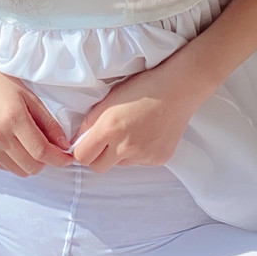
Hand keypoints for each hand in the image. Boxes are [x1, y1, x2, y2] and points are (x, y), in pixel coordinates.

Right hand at [0, 59, 74, 177]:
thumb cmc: (3, 85)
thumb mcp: (31, 98)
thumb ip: (49, 124)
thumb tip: (64, 146)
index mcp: (14, 118)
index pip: (41, 151)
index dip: (58, 159)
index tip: (67, 159)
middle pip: (32, 166)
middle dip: (46, 162)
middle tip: (48, 149)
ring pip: (19, 171)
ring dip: (30, 162)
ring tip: (28, 144)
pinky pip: (4, 167)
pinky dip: (14, 161)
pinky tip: (12, 143)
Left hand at [69, 60, 201, 171]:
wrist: (178, 89)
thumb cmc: (144, 88)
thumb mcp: (110, 99)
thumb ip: (91, 121)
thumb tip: (79, 139)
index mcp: (109, 128)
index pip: (82, 157)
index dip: (81, 150)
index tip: (86, 143)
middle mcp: (125, 146)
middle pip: (98, 167)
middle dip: (97, 156)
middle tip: (105, 141)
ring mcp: (143, 155)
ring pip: (119, 164)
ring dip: (119, 153)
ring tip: (132, 131)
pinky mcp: (157, 159)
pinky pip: (139, 162)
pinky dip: (139, 152)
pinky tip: (147, 134)